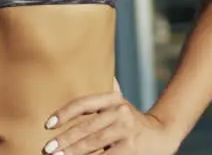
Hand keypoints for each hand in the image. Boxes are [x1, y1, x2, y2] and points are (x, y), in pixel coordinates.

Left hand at [41, 91, 180, 154]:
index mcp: (114, 100)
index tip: (48, 124)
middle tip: (47, 149)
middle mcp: (120, 113)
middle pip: (86, 127)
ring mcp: (126, 132)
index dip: (65, 113)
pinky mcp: (130, 150)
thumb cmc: (132, 121)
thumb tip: (86, 65)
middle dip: (64, 139)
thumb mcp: (120, 103)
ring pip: (93, 144)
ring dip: (72, 152)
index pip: (84, 103)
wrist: (163, 135)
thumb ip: (106, 91)